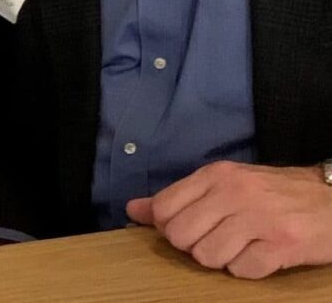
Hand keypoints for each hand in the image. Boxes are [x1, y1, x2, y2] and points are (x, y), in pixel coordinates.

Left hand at [127, 161, 331, 278]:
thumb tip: (133, 210)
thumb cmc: (273, 193)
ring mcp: (259, 219)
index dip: (170, 227)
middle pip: (181, 236)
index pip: (164, 208)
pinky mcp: (283, 245)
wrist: (331, 199)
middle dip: (194, 246)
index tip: (190, 228)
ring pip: (208, 256)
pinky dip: (247, 269)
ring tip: (240, 247)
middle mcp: (235, 193)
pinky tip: (260, 255)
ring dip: (222, 259)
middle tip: (216, 240)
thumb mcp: (225, 183)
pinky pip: (241, 270)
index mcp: (216, 175)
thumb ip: (180, 197)